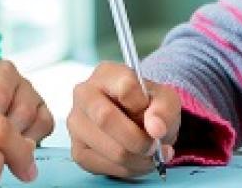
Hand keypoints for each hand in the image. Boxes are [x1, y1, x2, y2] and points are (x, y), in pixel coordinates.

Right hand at [67, 61, 179, 178]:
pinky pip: (106, 167)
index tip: (154, 117)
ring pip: (110, 149)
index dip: (144, 106)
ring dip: (139, 159)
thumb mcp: (165, 100)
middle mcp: (84, 94)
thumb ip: (163, 109)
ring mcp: (76, 123)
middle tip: (155, 146)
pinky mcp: (78, 150)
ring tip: (150, 154)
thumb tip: (155, 129)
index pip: (125, 87)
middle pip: (106, 118)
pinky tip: (135, 160)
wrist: (137, 122)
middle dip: (138, 140)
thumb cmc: (148, 106)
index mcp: (106, 73)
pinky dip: (128, 169)